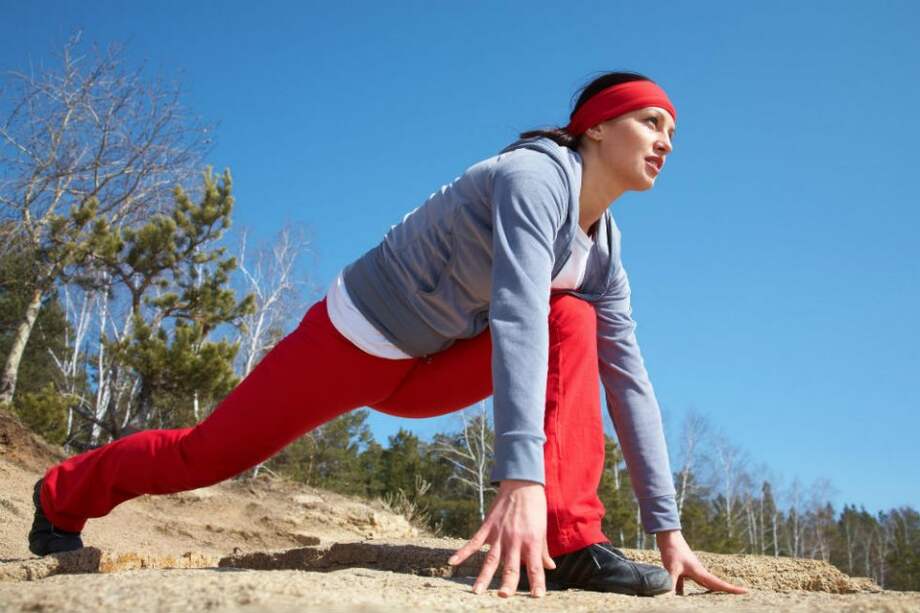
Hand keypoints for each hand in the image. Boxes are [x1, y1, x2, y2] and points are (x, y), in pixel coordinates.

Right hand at [447, 480, 555, 597]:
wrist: (522, 483)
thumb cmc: (535, 506)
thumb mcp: (542, 528)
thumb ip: (543, 550)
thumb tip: (549, 567)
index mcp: (532, 541)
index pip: (536, 567)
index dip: (537, 583)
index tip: (538, 597)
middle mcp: (515, 539)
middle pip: (511, 566)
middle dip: (508, 583)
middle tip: (503, 596)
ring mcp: (499, 533)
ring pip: (491, 559)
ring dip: (484, 576)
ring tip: (476, 591)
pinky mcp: (488, 526)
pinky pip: (474, 542)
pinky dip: (463, 552)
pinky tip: (452, 562)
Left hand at [656, 530, 747, 594]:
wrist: (668, 535)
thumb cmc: (673, 550)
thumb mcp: (672, 568)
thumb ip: (672, 584)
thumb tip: (670, 597)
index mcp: (700, 572)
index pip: (718, 583)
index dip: (732, 589)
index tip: (746, 591)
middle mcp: (698, 572)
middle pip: (714, 585)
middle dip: (725, 591)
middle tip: (739, 595)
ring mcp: (691, 571)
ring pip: (702, 585)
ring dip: (709, 592)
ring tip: (716, 600)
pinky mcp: (683, 571)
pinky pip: (688, 584)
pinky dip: (687, 591)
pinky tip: (681, 597)